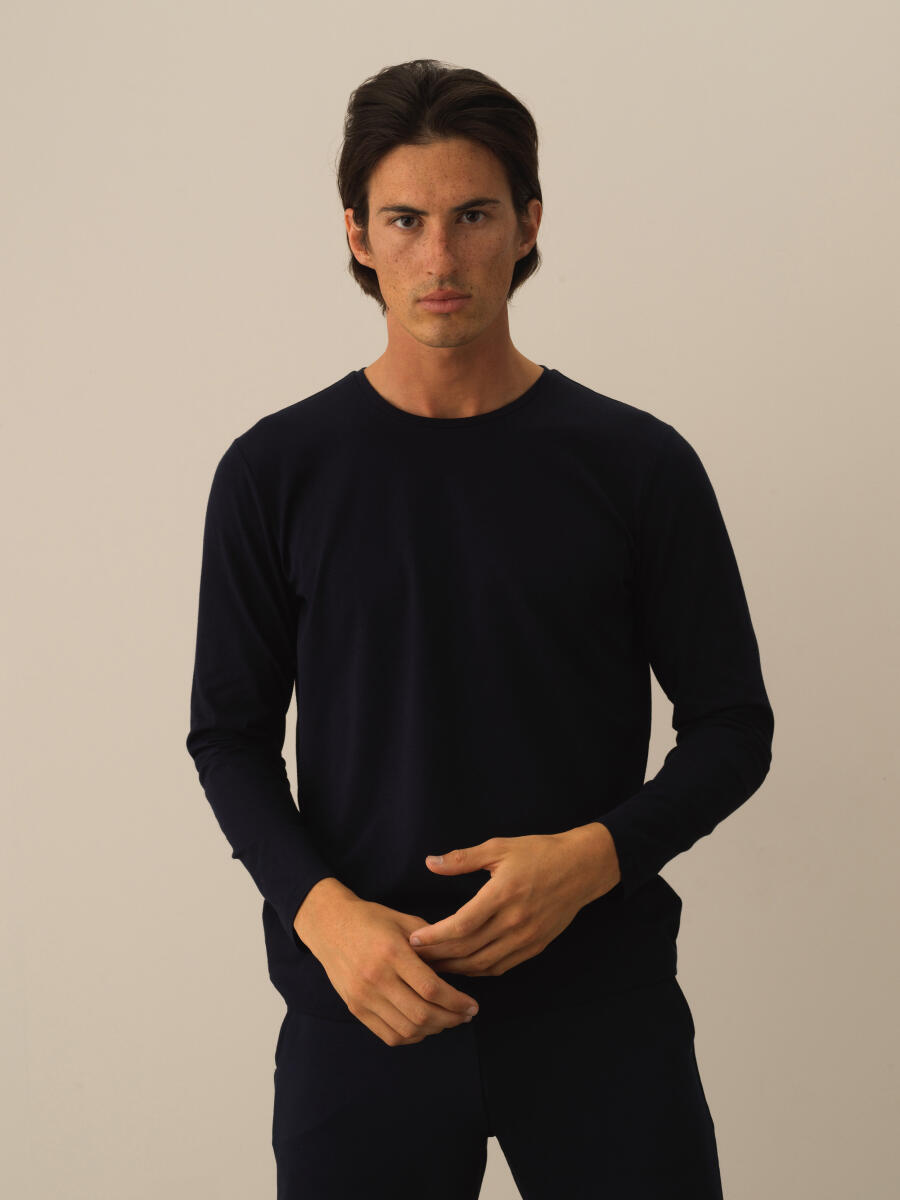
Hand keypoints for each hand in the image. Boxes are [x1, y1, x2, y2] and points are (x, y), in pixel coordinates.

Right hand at [300, 895, 480, 1046]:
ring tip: (448, 1020)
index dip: (457, 1002)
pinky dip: (412, 1036)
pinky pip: (389, 1035)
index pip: (431, 988)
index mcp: (392, 952)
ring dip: (434, 1030)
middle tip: (466, 1016)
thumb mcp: (404, 921)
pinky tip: (425, 1026)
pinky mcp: (355, 1008)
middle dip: (451, 1019)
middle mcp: (376, 978)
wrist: (329, 926)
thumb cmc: (371, 919)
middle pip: (422, 1014)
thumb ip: (432, 944)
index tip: (472, 1005)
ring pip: (407, 1029)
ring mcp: (363, 996)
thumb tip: (458, 968)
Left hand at [407, 832, 608, 976]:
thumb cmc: (539, 853)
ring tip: (433, 967)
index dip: (434, 937)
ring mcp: (526, 937)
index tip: (413, 940)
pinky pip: (501, 966)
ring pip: (483, 964)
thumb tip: (430, 862)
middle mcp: (514, 921)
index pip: (461, 925)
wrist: (582, 868)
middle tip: (414, 959)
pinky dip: (478, 971)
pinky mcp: (535, 946)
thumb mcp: (499, 847)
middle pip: (467, 950)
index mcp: (503, 894)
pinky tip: (463, 966)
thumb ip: (463, 858)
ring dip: (455, 969)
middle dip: (438, 957)